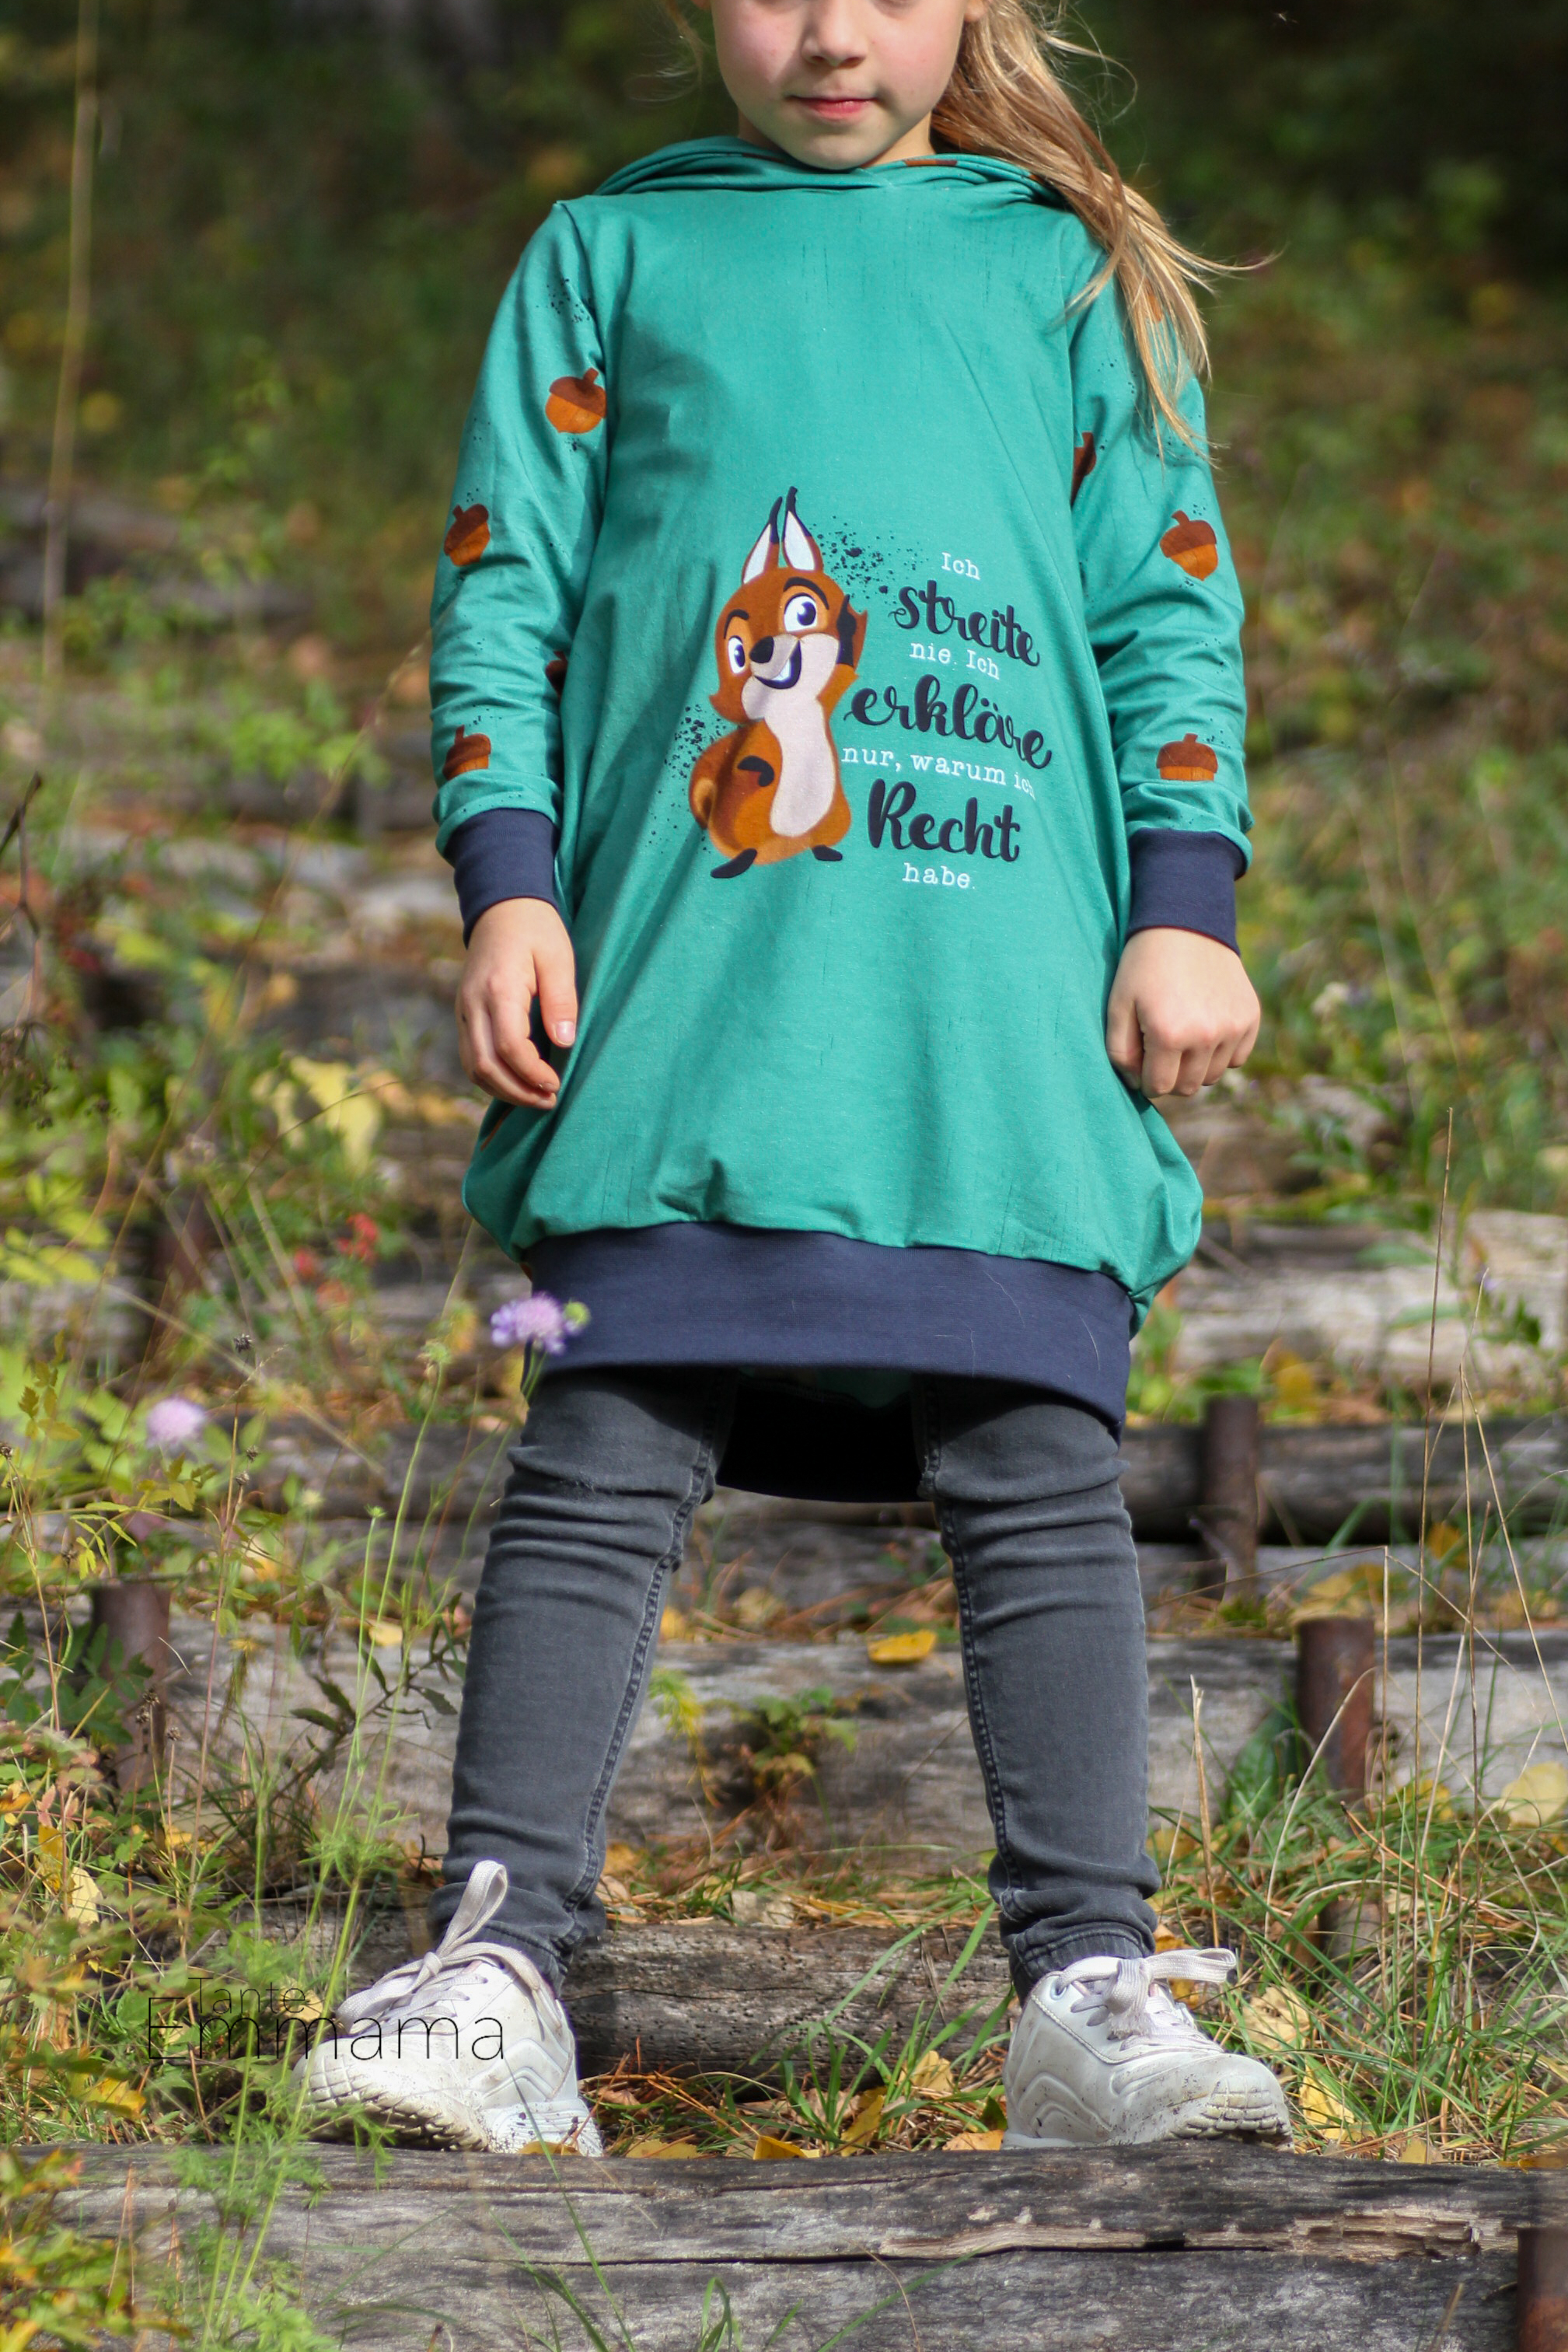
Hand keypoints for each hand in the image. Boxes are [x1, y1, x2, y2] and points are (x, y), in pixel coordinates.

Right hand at [456, 898, 576, 1110]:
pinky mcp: (463, 1014)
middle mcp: (473, 1004)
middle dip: (518, 1092)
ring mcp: (463, 1010)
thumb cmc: (536, 930)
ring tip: (535, 1097)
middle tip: (549, 1100)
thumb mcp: (558, 958)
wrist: (501, 907)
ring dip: (503, 1090)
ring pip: (473, 1067)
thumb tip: (564, 1043)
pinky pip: (470, 1057)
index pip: (510, 1047)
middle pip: (485, 1066)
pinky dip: (491, 1077)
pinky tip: (517, 1082)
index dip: (533, 1074)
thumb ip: (561, 1000)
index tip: (556, 1084)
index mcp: (498, 988)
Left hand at [1106, 927, 1260, 1098]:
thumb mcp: (1118, 1005)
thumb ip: (1120, 1052)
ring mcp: (1233, 1027)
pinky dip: (1221, 1052)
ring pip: (1212, 1076)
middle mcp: (1206, 1036)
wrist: (1185, 924)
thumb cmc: (1144, 966)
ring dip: (1195, 1066)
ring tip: (1183, 1035)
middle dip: (1170, 1076)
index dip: (1145, 1079)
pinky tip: (1206, 1028)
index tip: (1142, 1060)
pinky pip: (1237, 1058)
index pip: (1158, 1087)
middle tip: (1160, 1049)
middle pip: (1187, 1087)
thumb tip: (1137, 1084)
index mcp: (1168, 1034)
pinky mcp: (1250, 1018)